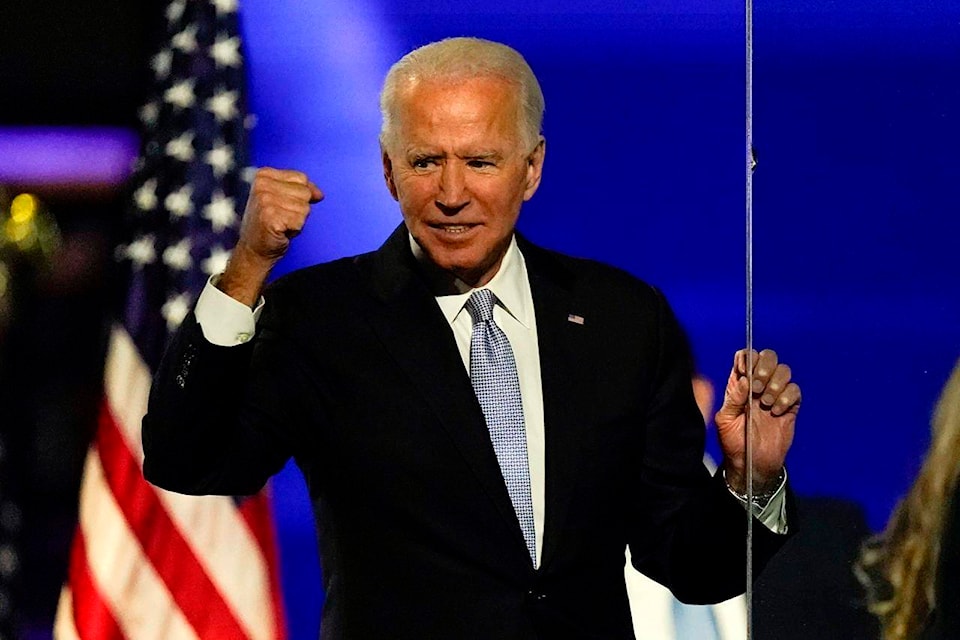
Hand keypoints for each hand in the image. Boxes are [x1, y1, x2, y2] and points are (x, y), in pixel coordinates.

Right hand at [218, 167, 322, 305]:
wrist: (253, 249)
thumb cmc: (270, 223)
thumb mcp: (283, 199)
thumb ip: (301, 190)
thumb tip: (320, 194)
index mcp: (264, 175)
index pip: (301, 178)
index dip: (302, 195)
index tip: (285, 206)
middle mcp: (262, 185)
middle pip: (305, 193)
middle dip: (299, 209)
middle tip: (281, 217)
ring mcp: (265, 201)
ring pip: (305, 208)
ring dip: (297, 220)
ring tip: (281, 224)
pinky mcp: (270, 217)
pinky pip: (300, 221)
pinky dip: (295, 230)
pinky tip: (280, 232)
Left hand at [715, 349, 799, 493]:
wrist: (752, 463)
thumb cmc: (733, 441)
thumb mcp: (725, 419)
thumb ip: (733, 398)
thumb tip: (745, 380)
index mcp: (739, 384)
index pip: (745, 356)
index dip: (748, 358)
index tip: (746, 371)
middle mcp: (758, 385)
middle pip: (768, 357)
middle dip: (765, 367)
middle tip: (757, 386)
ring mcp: (775, 394)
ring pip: (784, 371)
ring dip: (776, 384)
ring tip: (765, 403)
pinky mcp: (789, 407)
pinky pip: (795, 390)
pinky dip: (787, 398)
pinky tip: (777, 412)